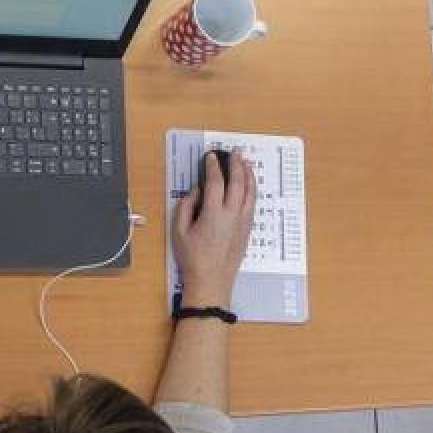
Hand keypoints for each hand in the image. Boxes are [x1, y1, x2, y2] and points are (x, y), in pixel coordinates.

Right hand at [171, 149, 256, 308]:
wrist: (211, 280)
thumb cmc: (192, 257)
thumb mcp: (179, 231)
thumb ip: (186, 206)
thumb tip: (196, 191)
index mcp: (213, 214)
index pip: (215, 183)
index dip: (213, 167)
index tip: (211, 156)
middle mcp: (232, 215)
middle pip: (238, 183)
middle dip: (236, 165)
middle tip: (234, 152)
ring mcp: (243, 222)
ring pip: (250, 192)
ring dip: (248, 175)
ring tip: (246, 162)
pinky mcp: (247, 229)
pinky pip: (252, 203)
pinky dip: (251, 190)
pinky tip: (249, 185)